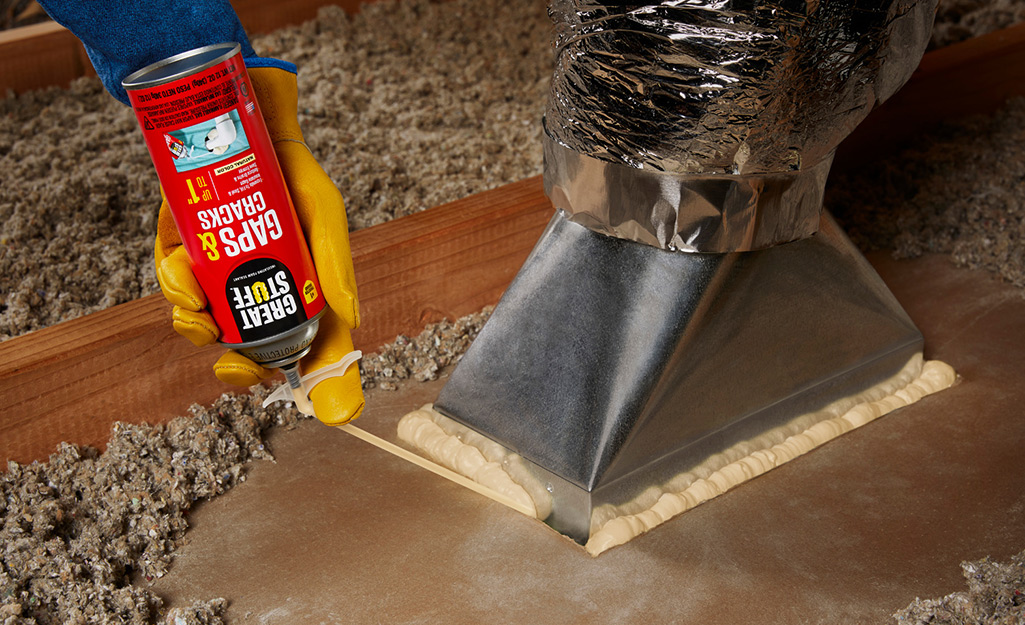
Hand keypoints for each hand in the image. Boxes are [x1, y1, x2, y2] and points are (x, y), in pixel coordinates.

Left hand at [154, 65, 364, 425]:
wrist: (249, 130)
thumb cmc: (297, 179)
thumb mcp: (326, 217)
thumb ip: (337, 265)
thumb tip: (351, 319)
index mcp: (303, 294)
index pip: (310, 348)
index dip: (312, 381)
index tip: (311, 400)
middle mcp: (261, 293)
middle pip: (251, 352)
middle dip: (237, 369)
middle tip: (231, 365)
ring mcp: (220, 279)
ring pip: (206, 327)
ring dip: (198, 330)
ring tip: (198, 312)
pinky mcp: (184, 257)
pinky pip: (175, 288)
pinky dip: (175, 291)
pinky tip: (182, 279)